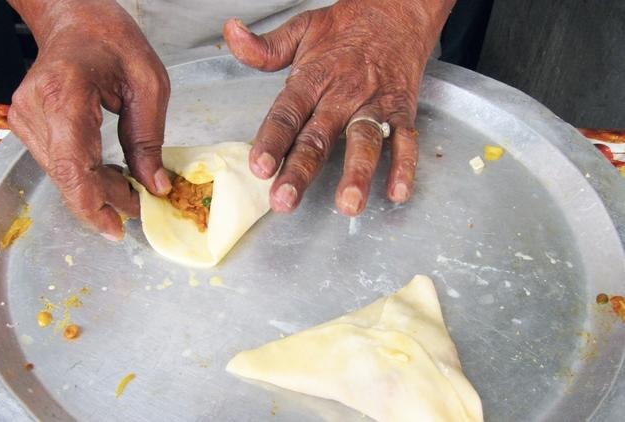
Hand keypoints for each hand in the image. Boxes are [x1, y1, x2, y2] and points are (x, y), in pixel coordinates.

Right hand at [7, 0, 171, 239]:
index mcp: (63, 93)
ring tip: (129, 189)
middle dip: (104, 200)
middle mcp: (34, 109)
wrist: (74, 19)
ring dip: (96, 189)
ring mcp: (25, 118)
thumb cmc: (111, 40)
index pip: (72, 164)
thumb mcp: (148, 83)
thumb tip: (154, 186)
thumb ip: (148, 138)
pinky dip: (85, 175)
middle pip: (67, 176)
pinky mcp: (27, 125)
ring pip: (62, 174)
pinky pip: (58, 163)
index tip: (117, 228)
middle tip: (139, 207)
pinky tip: (109, 174)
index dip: (93, 203)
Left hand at [224, 0, 453, 215]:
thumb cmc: (347, 27)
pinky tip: (397, 192)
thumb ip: (266, 46)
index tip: (259, 167)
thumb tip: (232, 34)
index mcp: (313, 77)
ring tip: (348, 203)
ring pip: (365, 141)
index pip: (287, 113)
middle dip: (301, 171)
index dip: (272, 140)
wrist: (400, 10)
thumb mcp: (302, 29)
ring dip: (357, 173)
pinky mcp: (402, 111)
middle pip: (319, 137)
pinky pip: (406, 141)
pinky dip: (404, 166)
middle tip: (286, 200)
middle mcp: (343, 94)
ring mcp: (375, 104)